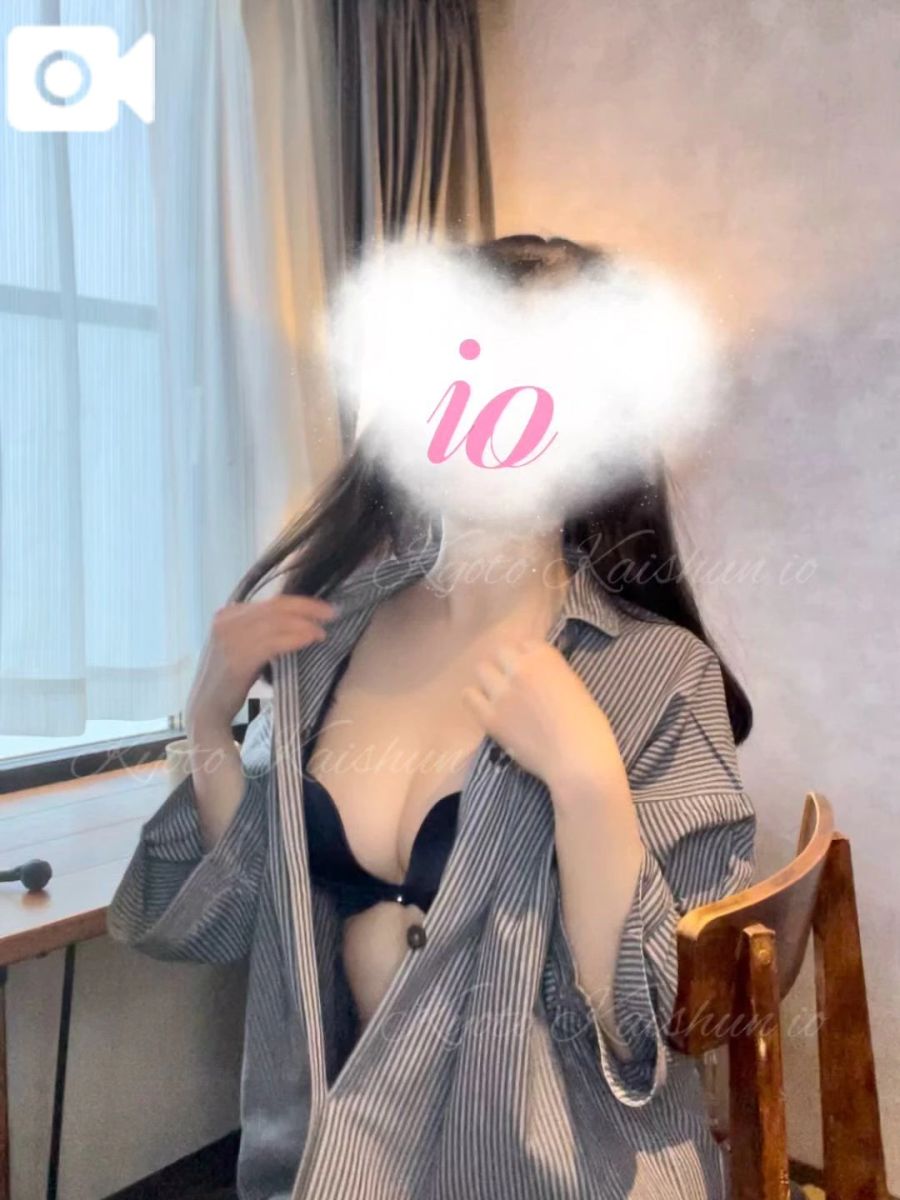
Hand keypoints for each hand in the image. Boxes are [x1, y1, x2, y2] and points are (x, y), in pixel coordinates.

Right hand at [185, 594, 337, 733]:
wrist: (205, 709)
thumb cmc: (227, 681)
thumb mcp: (238, 646)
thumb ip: (257, 630)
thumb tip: (293, 622)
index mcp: (227, 614)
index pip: (270, 602)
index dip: (299, 602)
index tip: (321, 608)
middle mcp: (227, 621)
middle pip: (275, 607)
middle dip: (307, 609)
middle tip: (331, 614)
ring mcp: (231, 638)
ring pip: (277, 623)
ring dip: (304, 625)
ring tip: (322, 633)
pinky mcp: (238, 656)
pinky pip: (274, 642)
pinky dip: (295, 638)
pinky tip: (310, 639)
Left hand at [460, 638, 628, 800]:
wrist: (578, 761)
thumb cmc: (588, 726)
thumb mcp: (575, 687)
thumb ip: (553, 674)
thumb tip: (539, 675)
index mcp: (546, 658)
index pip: (526, 643)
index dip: (528, 656)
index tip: (532, 669)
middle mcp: (520, 669)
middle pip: (501, 652)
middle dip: (507, 664)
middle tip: (514, 682)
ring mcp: (502, 692)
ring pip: (482, 670)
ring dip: (490, 678)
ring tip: (498, 694)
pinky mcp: (490, 717)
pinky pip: (469, 696)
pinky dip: (476, 698)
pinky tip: (485, 706)